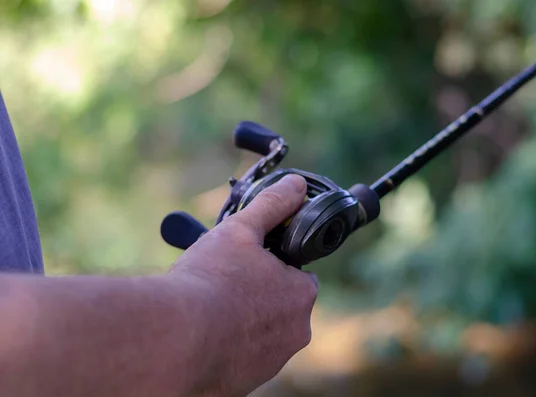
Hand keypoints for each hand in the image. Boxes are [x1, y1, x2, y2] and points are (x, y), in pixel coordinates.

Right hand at [170, 174, 317, 396]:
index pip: (299, 276)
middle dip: (257, 294)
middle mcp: (294, 333)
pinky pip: (240, 357)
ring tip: (208, 305)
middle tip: (225, 283)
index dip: (275, 266)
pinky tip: (202, 332)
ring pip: (260, 333)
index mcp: (300, 295)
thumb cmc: (210, 281)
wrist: (173, 340)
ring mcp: (270, 363)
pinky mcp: (244, 384)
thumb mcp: (240, 230)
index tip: (250, 263)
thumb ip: (272, 206)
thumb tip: (296, 186)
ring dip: (241, 320)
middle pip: (279, 306)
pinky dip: (226, 346)